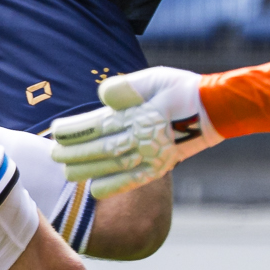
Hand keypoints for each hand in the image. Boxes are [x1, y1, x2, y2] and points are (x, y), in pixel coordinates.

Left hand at [49, 66, 221, 196]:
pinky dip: (115, 186)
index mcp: (138, 114)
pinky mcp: (161, 167)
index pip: (98, 124)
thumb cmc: (181, 89)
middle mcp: (142, 137)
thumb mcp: (154, 78)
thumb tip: (101, 96)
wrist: (216, 108)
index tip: (56, 132)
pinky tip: (96, 191)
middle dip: (75, 153)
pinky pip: (135, 180)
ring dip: (88, 170)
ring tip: (67, 172)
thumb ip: (126, 87)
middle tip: (53, 156)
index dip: (76, 130)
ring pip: (113, 166)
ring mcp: (152, 155)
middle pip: (101, 148)